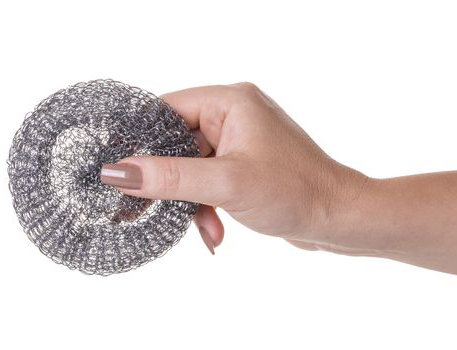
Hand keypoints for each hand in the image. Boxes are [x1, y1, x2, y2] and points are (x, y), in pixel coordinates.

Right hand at [100, 82, 368, 253]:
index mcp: (231, 102)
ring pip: (192, 167)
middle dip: (167, 182)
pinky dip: (208, 206)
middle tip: (139, 209)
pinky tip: (216, 233)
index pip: (165, 110)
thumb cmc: (295, 192)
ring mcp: (241, 141)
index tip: (116, 170)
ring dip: (191, 201)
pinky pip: (210, 181)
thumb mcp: (225, 184)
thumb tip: (117, 171)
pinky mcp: (246, 166)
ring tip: (203, 229)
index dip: (138, 140)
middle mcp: (235, 115)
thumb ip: (169, 176)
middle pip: (176, 143)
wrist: (340, 219)